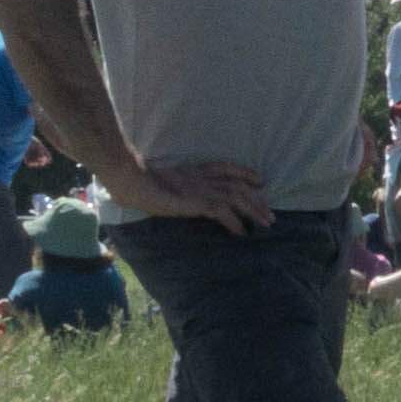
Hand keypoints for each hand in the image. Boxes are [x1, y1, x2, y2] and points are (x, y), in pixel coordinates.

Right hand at [115, 158, 267, 229]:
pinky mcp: (197, 201)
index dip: (244, 173)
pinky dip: (235, 222)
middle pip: (237, 184)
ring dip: (253, 210)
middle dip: (256, 198)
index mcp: (192, 171)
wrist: (130, 179)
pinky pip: (223, 211)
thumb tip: (173, 196)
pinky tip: (241, 232)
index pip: (225, 168)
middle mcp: (201, 177)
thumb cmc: (137, 183)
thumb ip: (173, 187)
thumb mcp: (161, 183)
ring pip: (236, 196)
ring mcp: (200, 188)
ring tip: (266, 223)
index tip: (259, 180)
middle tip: (270, 213)